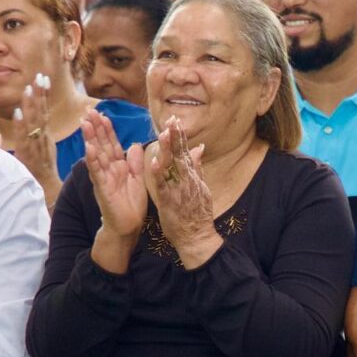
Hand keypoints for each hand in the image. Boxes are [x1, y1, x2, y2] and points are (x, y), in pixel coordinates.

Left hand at [10, 74, 58, 190]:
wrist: (47, 189)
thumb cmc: (41, 169)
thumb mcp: (39, 147)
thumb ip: (31, 131)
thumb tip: (22, 114)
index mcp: (45, 134)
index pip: (45, 110)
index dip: (44, 94)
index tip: (43, 78)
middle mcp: (42, 137)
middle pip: (42, 112)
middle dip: (41, 94)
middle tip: (39, 76)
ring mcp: (36, 145)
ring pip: (34, 122)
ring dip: (31, 105)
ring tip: (28, 89)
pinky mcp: (28, 155)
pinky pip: (24, 138)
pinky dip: (21, 126)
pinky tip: (17, 113)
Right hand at [83, 109, 147, 239]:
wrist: (128, 226)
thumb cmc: (132, 204)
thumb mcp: (138, 179)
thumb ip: (136, 162)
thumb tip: (135, 144)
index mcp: (118, 166)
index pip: (112, 143)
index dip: (107, 129)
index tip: (102, 114)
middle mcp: (108, 169)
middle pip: (101, 145)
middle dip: (95, 128)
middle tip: (88, 111)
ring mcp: (103, 178)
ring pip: (96, 155)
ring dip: (90, 139)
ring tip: (84, 123)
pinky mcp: (102, 189)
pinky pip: (97, 172)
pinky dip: (92, 160)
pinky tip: (88, 148)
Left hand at [146, 117, 220, 267]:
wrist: (197, 237)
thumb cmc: (197, 214)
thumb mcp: (201, 187)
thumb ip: (197, 167)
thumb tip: (199, 148)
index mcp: (191, 176)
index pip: (185, 151)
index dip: (180, 135)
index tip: (175, 120)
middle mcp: (186, 180)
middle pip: (180, 154)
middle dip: (175, 136)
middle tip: (171, 119)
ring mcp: (179, 190)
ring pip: (172, 166)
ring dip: (167, 149)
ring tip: (163, 134)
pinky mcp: (170, 201)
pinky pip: (162, 185)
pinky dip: (159, 173)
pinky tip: (154, 162)